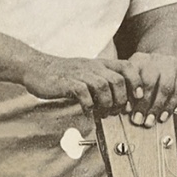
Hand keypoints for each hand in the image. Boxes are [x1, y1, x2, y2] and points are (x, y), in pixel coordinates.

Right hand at [21, 56, 137, 112]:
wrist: (38, 67)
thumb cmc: (66, 74)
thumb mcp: (89, 73)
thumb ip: (105, 82)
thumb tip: (122, 102)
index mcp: (102, 64)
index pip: (127, 66)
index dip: (137, 81)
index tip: (138, 97)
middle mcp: (94, 66)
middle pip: (118, 80)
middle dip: (122, 99)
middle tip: (117, 111)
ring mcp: (80, 73)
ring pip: (103, 86)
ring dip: (107, 103)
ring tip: (104, 113)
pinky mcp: (67, 82)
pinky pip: (83, 93)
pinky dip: (89, 105)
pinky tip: (88, 111)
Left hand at [124, 51, 176, 127]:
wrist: (167, 62)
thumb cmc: (145, 76)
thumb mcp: (134, 78)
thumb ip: (128, 91)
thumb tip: (126, 109)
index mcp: (139, 59)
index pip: (132, 74)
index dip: (130, 92)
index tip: (127, 109)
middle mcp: (155, 59)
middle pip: (149, 81)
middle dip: (143, 104)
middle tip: (138, 120)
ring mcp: (171, 64)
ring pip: (165, 87)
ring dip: (157, 107)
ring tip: (150, 120)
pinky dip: (170, 106)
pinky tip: (163, 116)